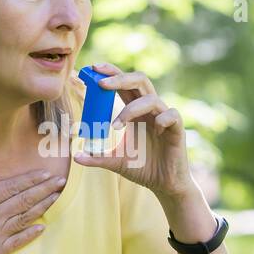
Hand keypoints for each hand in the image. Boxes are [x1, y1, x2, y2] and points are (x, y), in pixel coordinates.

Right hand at [0, 149, 64, 253]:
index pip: (12, 186)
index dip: (31, 179)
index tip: (46, 173)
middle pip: (25, 199)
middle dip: (45, 189)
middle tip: (61, 182)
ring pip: (25, 218)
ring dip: (43, 207)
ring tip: (57, 198)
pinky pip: (18, 241)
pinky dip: (31, 234)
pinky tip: (42, 228)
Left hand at [73, 62, 192, 198]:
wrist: (163, 184)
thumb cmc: (142, 168)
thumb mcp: (115, 162)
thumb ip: (97, 157)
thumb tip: (76, 156)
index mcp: (135, 111)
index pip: (124, 84)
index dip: (111, 73)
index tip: (92, 69)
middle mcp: (149, 110)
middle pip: (139, 80)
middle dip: (120, 78)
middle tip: (101, 83)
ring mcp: (164, 118)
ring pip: (152, 99)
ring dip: (132, 109)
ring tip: (116, 126)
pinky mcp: (177, 129)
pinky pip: (172, 115)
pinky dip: (162, 119)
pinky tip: (156, 132)